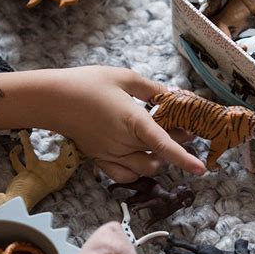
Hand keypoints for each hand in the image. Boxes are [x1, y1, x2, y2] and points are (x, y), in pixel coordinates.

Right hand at [0, 66, 205, 182]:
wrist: (53, 99)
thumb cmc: (88, 83)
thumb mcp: (124, 78)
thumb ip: (152, 89)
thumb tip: (174, 96)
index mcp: (133, 121)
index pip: (163, 144)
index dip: (183, 157)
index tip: (201, 169)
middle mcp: (123, 143)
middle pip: (159, 155)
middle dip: (176, 144)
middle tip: (182, 128)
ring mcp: (111, 154)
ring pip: (145, 169)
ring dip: (158, 159)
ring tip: (160, 141)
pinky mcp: (100, 160)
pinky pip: (124, 176)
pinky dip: (137, 172)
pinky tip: (140, 158)